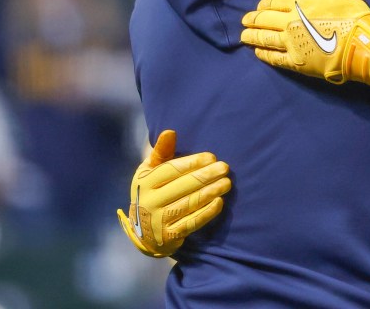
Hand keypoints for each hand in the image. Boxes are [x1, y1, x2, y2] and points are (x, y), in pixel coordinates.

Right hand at [116, 129, 231, 257]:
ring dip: (211, 192)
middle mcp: (150, 202)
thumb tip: (170, 132)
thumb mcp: (149, 171)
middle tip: (225, 168)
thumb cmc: (151, 192)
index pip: (172, 170)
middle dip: (206, 176)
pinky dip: (207, 212)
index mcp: (144, 183)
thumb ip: (161, 152)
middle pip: (183, 186)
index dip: (193, 162)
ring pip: (190, 204)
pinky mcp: (170, 237)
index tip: (212, 157)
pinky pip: (192, 223)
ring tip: (227, 183)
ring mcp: (158, 221)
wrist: (142, 232)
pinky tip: (220, 201)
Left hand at [241, 0, 369, 85]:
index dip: (265, 4)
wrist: (361, 44)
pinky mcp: (296, 61)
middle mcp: (290, 22)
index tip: (260, 6)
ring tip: (244, 36)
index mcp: (301, 4)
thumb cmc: (354, 15)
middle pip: (264, 19)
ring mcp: (291, 43)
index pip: (275, 1)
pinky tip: (257, 52)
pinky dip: (263, 54)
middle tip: (245, 21)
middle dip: (253, 19)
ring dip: (252, 36)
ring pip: (264, 38)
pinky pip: (274, 57)